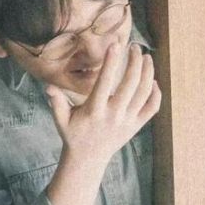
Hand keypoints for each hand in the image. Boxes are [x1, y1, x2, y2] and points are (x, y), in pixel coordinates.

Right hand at [45, 43, 160, 165]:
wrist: (88, 159)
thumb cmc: (73, 135)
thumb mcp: (61, 120)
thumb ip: (56, 102)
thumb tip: (49, 86)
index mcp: (94, 110)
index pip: (105, 81)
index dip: (111, 62)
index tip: (116, 44)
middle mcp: (114, 114)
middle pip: (130, 84)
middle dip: (135, 62)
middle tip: (134, 47)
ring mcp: (128, 121)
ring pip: (144, 93)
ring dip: (148, 72)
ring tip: (147, 57)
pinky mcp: (137, 126)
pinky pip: (152, 108)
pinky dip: (156, 93)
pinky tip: (153, 80)